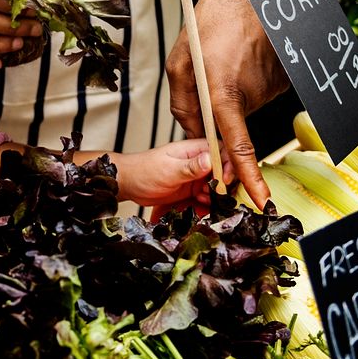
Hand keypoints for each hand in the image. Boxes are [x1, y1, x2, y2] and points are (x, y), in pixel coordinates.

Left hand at [114, 139, 234, 207]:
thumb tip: (210, 159)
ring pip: (216, 187)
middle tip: (213, 195)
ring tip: (201, 200)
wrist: (128, 184)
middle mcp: (198, 163)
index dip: (229, 165)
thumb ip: (190, 167)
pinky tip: (198, 208)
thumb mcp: (168, 169)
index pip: (222, 151)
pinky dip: (205, 205)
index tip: (224, 180)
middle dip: (222, 186)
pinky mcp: (191, 190)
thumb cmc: (143, 170)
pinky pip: (206, 199)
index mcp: (194, 150)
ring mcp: (195, 177)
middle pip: (223, 172)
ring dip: (214, 198)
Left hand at [166, 0, 288, 209]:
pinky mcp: (285, 79)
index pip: (237, 144)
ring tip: (228, 61)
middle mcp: (253, 92)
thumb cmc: (210, 22)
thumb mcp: (180, 62)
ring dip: (233, 94)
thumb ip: (184, 103)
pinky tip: (244, 59)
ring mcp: (272, 86)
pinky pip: (259, 94)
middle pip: (232, 124)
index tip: (258, 199)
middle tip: (211, 77)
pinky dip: (249, 83)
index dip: (244, 174)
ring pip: (245, 108)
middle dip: (218, 112)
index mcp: (222, 90)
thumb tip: (195, 135)